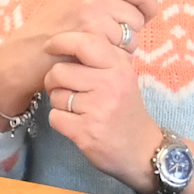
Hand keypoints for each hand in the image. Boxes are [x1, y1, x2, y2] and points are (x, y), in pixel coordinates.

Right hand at [0, 0, 156, 108]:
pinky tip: (92, 59)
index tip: (136, 19)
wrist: (23, 54)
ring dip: (120, 49)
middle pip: (139, 16)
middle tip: (102, 39)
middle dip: (129, 33)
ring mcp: (91, 13)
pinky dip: (111, 60)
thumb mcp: (82, 1)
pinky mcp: (90, 35)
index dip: (147, 7)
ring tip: (95, 48)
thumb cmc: (53, 31)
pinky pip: (122, 52)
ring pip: (132, 37)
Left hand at [41, 30, 162, 188]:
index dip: (61, 41)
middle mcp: (110, 85)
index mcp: (120, 68)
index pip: (84, 43)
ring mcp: (98, 109)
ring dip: (60, 103)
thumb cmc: (126, 111)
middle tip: (66, 90)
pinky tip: (77, 125)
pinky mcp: (86, 132)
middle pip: (59, 71)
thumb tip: (63, 42)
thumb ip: (98, 61)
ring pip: (55, 95)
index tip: (49, 46)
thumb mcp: (122, 79)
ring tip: (79, 110)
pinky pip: (55, 117)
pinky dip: (60, 121)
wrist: (144, 151)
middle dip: (55, 81)